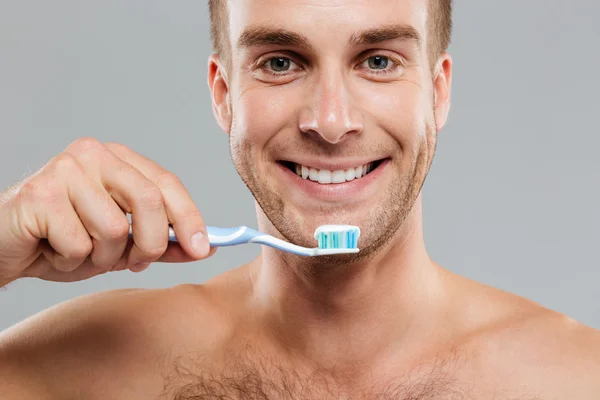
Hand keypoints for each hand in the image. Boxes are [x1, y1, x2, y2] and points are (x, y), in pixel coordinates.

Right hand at [0, 137, 215, 282]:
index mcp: (118, 160)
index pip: (167, 184)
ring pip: (114, 230)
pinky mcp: (39, 194)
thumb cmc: (63, 241)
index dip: (190, 218)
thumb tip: (205, 248)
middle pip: (149, 202)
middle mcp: (94, 155)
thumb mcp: (122, 245)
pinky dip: (69, 260)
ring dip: (101, 257)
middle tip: (133, 262)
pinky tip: (52, 249)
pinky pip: (79, 244)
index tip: (202, 248)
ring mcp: (65, 170)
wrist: (5, 248)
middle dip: (149, 245)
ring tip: (77, 250)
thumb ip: (162, 243)